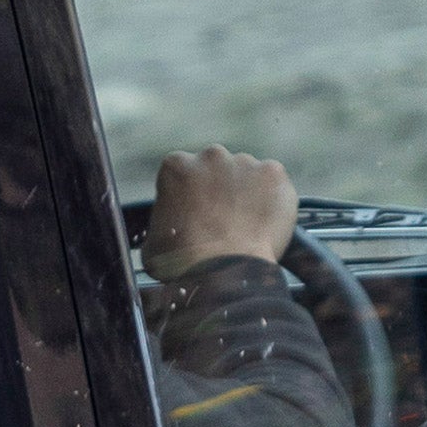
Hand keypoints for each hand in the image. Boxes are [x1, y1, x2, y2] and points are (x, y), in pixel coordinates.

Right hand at [146, 145, 297, 278]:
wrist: (223, 271)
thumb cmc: (183, 262)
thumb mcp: (152, 243)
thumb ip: (162, 224)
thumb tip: (165, 234)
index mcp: (176, 166)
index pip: (185, 174)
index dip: (191, 197)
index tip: (196, 216)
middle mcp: (210, 156)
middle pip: (217, 169)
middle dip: (220, 190)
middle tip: (223, 222)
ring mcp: (244, 162)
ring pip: (247, 175)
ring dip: (247, 194)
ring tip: (246, 227)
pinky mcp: (272, 173)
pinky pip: (273, 184)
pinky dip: (272, 200)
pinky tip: (264, 223)